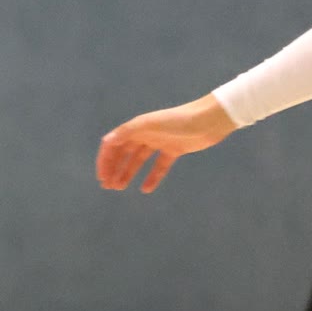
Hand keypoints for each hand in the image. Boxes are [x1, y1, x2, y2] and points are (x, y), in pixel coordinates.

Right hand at [97, 96, 235, 193]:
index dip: (105, 161)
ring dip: (128, 173)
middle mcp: (146, 134)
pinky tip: (146, 189)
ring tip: (120, 187)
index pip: (113, 144)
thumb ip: (127, 132)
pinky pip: (159, 166)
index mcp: (137, 127)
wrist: (208, 121)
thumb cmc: (178, 120)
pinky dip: (152, 177)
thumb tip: (106, 141)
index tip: (103, 178)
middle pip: (124, 153)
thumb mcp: (150, 125)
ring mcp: (160, 142)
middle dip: (114, 168)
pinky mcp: (174, 150)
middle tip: (109, 187)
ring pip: (139, 160)